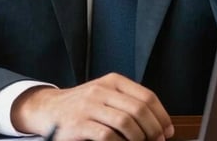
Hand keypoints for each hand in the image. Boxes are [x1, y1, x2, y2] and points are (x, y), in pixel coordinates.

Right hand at [10, 73, 173, 140]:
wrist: (49, 109)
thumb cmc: (82, 106)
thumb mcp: (105, 95)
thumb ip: (128, 103)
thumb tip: (159, 125)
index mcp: (113, 81)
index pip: (147, 96)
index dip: (162, 116)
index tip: (168, 131)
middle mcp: (101, 90)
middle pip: (139, 109)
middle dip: (153, 130)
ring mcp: (89, 106)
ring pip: (126, 122)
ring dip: (139, 139)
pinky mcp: (79, 124)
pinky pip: (107, 136)